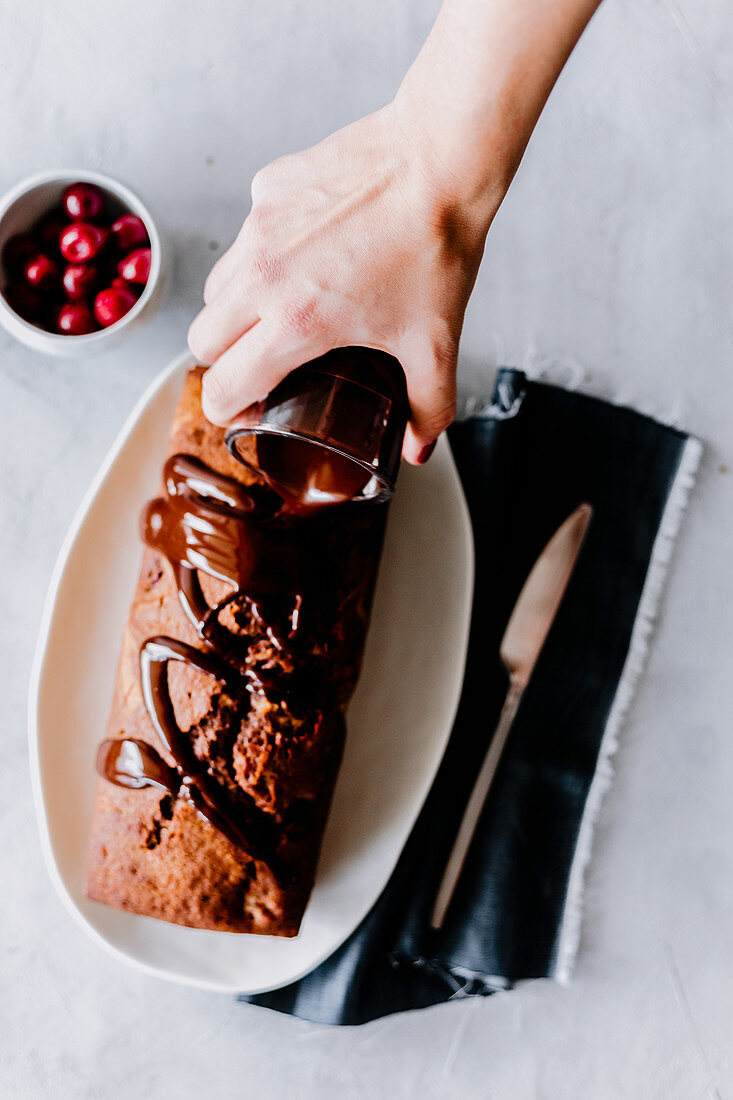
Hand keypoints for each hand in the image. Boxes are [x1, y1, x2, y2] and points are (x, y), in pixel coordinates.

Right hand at [187, 102, 496, 463]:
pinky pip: (244, 236)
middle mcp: (263, 275)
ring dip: (235, 311)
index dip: (228, 412)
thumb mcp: (436, 342)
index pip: (221, 386)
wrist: (441, 159)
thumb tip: (419, 448)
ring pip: (214, 288)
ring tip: (279, 313)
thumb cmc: (436, 248)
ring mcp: (259, 227)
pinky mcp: (267, 189)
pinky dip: (261, 257)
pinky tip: (305, 257)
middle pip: (201, 342)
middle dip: (225, 363)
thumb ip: (428, 407)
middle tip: (262, 367)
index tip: (248, 413)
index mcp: (295, 321)